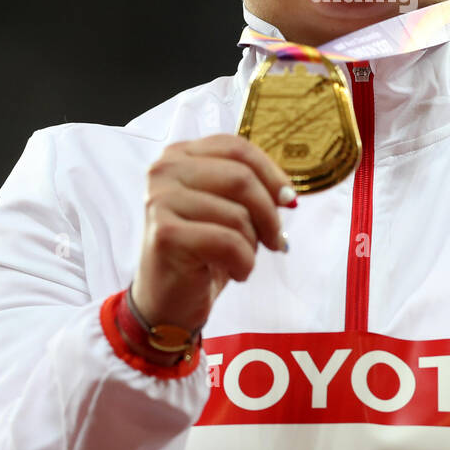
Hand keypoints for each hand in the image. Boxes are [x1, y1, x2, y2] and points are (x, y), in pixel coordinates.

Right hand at [131, 134, 294, 339]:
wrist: (168, 301)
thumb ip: (249, 187)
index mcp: (179, 155)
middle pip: (241, 178)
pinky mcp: (166, 234)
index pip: (237, 147)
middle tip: (275, 240)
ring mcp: (160, 201)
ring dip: (253, 244)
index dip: (270, 173)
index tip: (288, 199)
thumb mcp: (226, 207)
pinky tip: (234, 273)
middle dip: (269, 214)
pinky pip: (229, 243)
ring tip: (240, 259)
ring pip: (238, 214)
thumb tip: (286, 193)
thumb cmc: (202, 252)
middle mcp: (164, 171)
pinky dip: (244, 264)